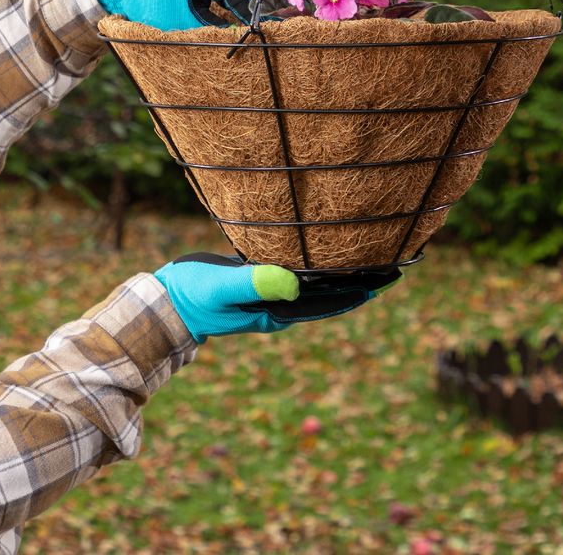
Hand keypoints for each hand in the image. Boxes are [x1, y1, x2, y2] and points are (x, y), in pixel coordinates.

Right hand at [154, 252, 400, 343]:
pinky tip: (328, 250)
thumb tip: (292, 284)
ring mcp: (271, 296)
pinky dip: (318, 264)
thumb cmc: (193, 295)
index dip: (360, 289)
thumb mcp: (222, 287)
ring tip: (370, 256)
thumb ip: (255, 283)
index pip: (329, 301)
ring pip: (317, 284)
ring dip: (342, 272)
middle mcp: (280, 306)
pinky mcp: (261, 281)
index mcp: (278, 311)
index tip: (390, 276)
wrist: (168, 301)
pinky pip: (299, 274)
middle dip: (360, 281)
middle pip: (330, 295)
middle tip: (394, 265)